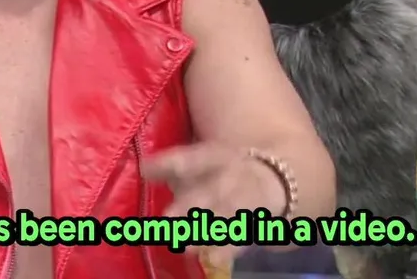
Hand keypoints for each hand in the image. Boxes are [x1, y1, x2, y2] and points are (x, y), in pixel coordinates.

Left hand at [144, 143, 288, 270]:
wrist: (273, 178)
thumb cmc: (222, 170)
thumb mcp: (200, 161)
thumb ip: (171, 168)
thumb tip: (143, 170)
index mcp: (214, 157)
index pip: (190, 158)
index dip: (168, 163)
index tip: (145, 170)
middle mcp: (230, 177)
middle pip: (210, 190)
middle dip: (190, 204)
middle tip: (167, 218)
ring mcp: (244, 200)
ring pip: (226, 215)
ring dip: (206, 230)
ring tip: (185, 246)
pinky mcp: (251, 223)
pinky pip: (241, 237)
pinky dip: (228, 250)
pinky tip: (214, 260)